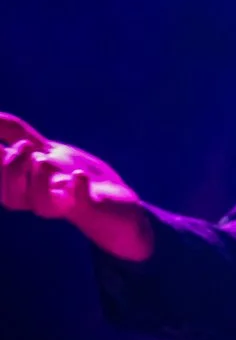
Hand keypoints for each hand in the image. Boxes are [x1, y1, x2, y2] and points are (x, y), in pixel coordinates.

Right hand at [0, 114, 153, 261]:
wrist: (120, 205)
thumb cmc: (77, 174)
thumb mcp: (46, 148)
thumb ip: (17, 133)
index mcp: (28, 185)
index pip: (1, 182)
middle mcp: (44, 197)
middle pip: (12, 196)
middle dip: (12, 169)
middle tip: (26, 146)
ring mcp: (68, 202)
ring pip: (41, 204)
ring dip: (38, 180)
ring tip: (42, 159)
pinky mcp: (92, 206)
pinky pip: (81, 203)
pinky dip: (78, 188)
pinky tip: (78, 175)